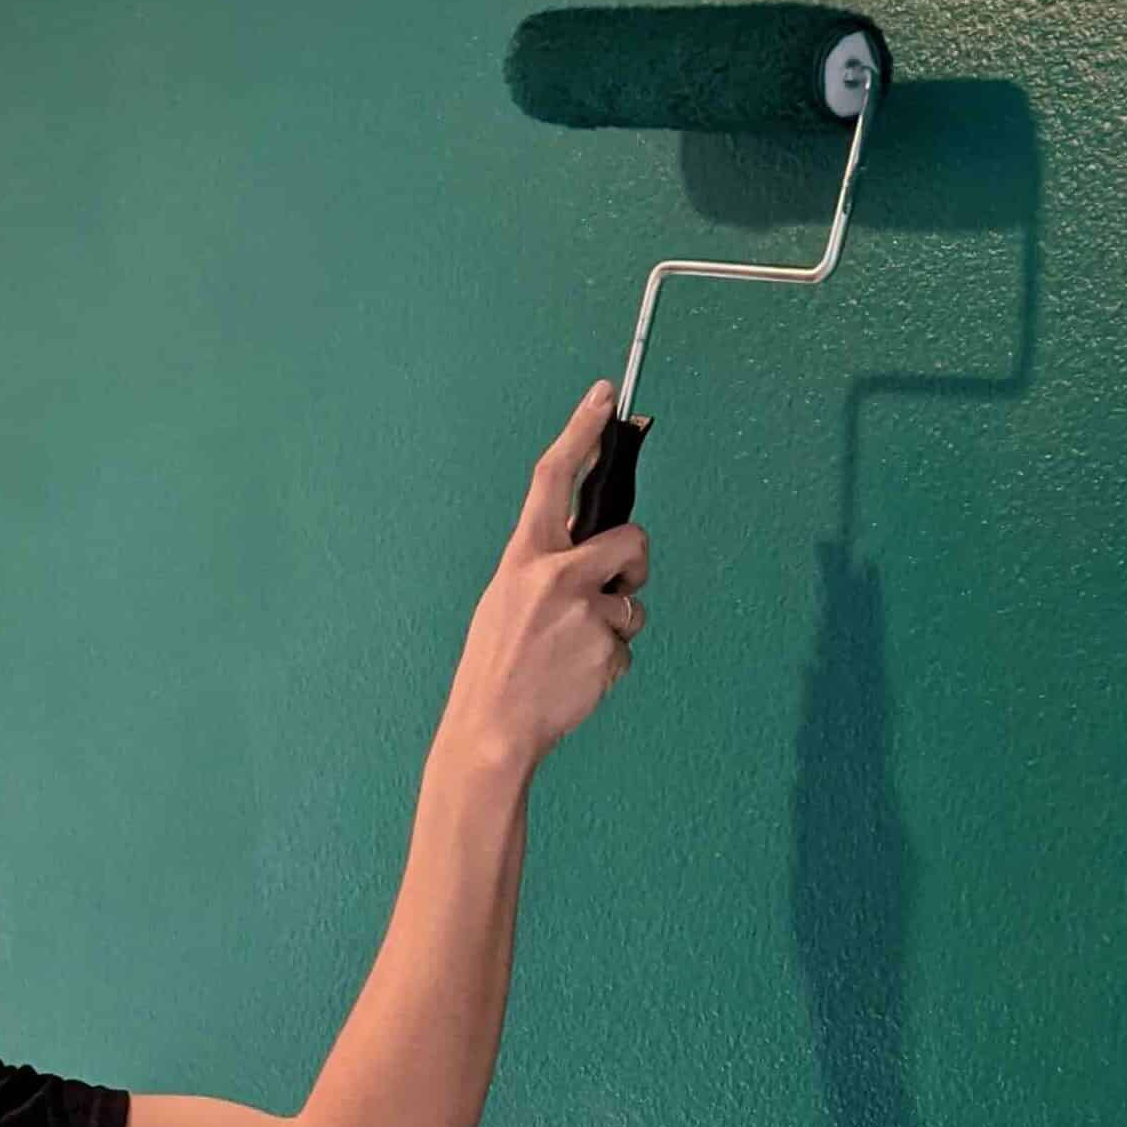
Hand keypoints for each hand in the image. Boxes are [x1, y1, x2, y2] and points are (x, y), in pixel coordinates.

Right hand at [442, 382, 650, 768]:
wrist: (491, 729)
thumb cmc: (494, 668)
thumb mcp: (506, 601)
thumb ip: (547, 570)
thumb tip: (595, 551)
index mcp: (524, 558)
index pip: (554, 478)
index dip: (582, 432)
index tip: (608, 396)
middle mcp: (557, 575)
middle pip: (630, 540)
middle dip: (633, 564)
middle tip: (615, 591)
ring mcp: (585, 612)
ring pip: (634, 603)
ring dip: (616, 625)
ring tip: (572, 653)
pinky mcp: (607, 649)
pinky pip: (627, 647)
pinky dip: (608, 663)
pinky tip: (575, 679)